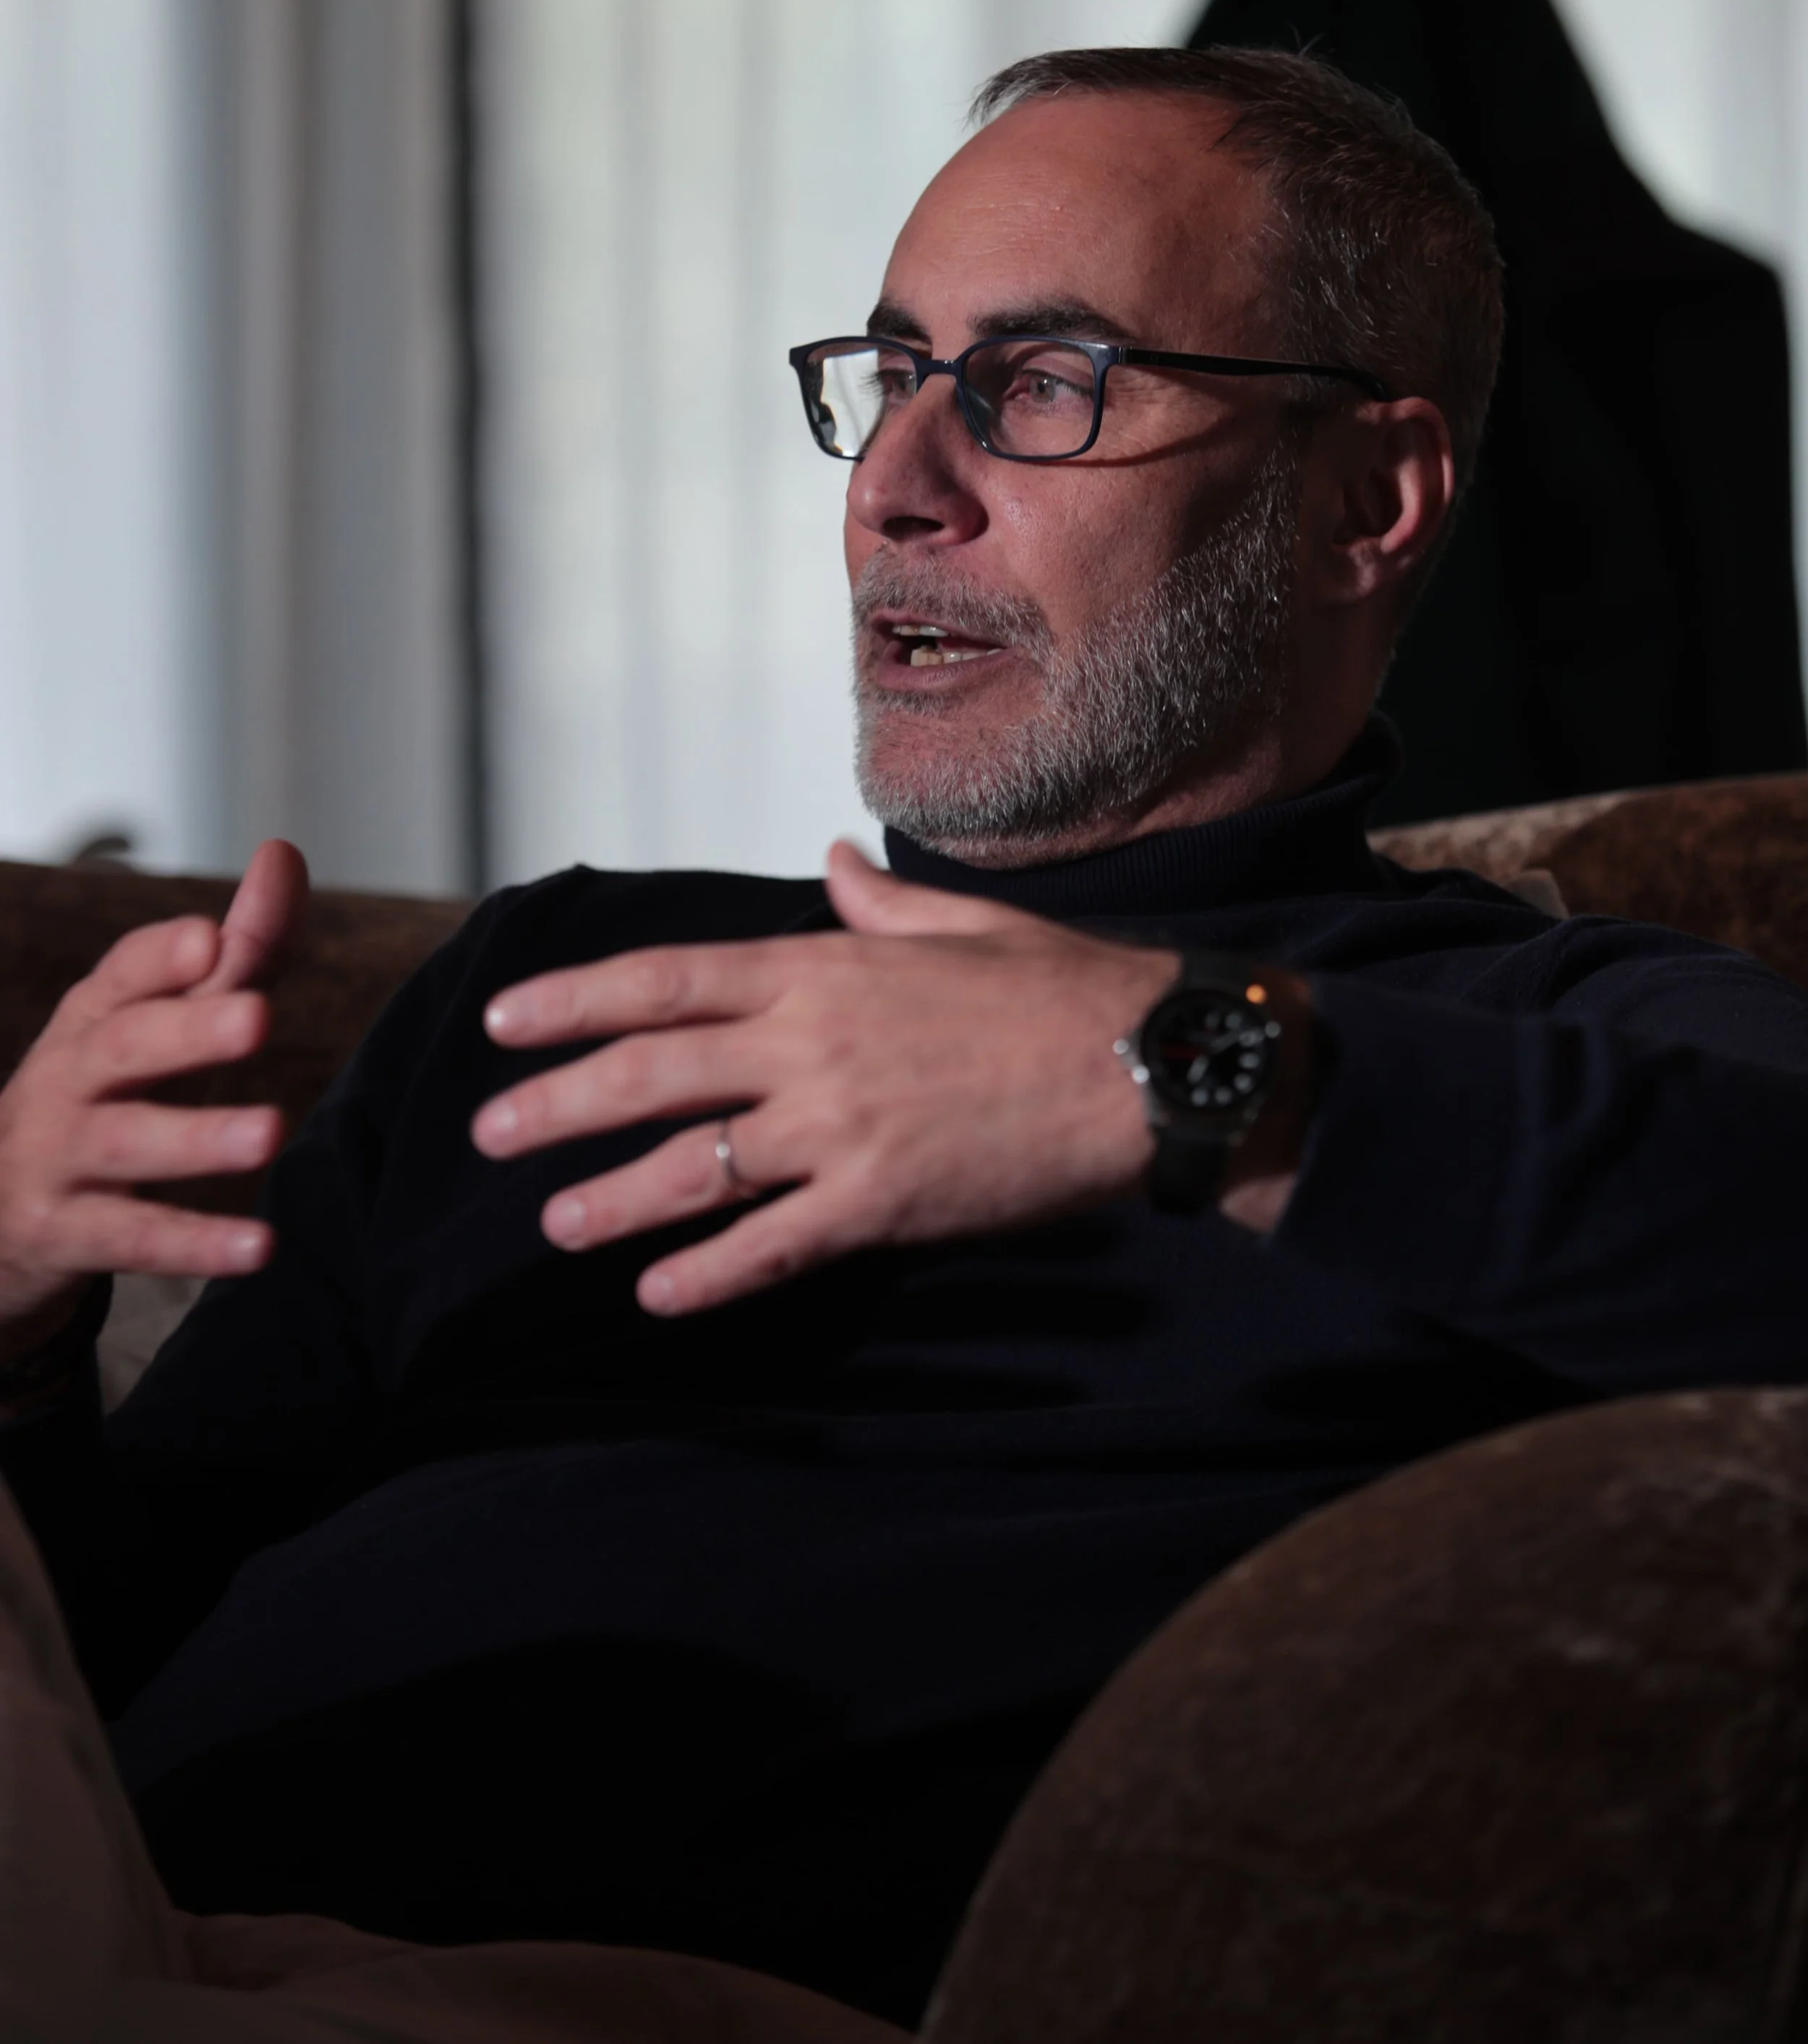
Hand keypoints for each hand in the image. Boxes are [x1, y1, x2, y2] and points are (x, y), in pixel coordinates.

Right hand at [0, 839, 308, 1366]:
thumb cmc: (104, 1095)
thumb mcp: (161, 1018)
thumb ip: (238, 947)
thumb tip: (283, 854)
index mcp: (94, 1019)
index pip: (123, 976)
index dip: (161, 956)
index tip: (212, 936)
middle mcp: (67, 1079)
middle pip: (122, 1046)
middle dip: (187, 1029)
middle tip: (258, 1015)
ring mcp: (56, 1156)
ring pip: (126, 1142)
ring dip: (198, 1136)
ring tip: (272, 1132)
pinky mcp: (61, 1233)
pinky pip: (130, 1239)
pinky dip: (193, 1244)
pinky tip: (260, 1247)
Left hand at [473, 843, 1183, 1314]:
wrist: (1145, 1067)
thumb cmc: (1060, 990)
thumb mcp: (961, 925)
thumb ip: (877, 907)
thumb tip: (833, 863)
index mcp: (823, 968)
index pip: (667, 978)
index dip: (575, 1000)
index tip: (506, 1022)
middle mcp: (813, 1044)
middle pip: (654, 1073)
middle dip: (559, 1103)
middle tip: (491, 1134)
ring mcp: (842, 1127)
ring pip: (695, 1168)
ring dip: (613, 1198)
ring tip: (555, 1222)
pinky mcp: (881, 1202)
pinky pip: (772, 1245)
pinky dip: (709, 1273)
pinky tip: (658, 1295)